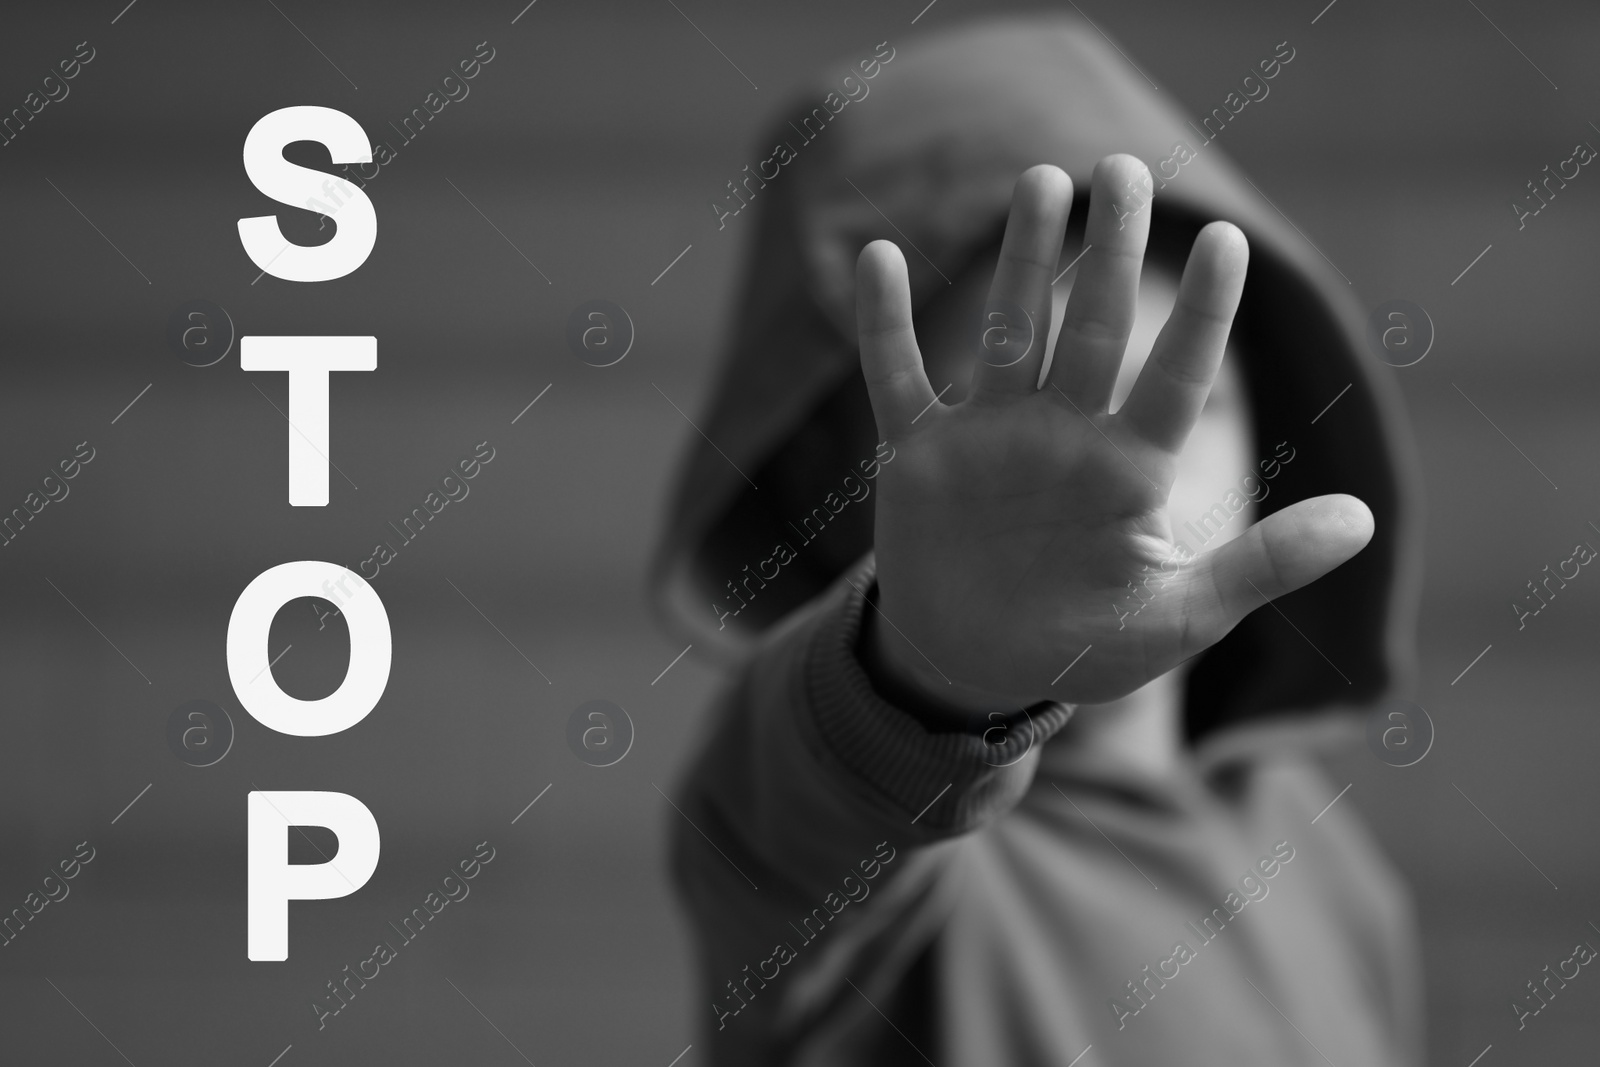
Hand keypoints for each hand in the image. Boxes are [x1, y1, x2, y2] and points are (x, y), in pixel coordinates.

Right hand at [854, 156, 1372, 717]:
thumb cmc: (1084, 646)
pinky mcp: (917, 454)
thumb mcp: (1178, 619)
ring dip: (1020, 262)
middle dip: (1108, 252)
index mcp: (1129, 468)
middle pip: (1091, 329)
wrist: (975, 669)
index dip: (1200, 315)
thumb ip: (1261, 567)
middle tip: (1124, 169)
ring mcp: (987, 437)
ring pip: (1007, 333)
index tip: (1228, 242)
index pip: (1175, 378)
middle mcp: (1063, 435)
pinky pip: (898, 378)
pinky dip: (884, 326)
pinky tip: (882, 258)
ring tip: (1042, 184)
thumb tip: (1364, 520)